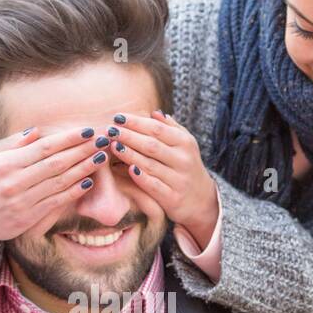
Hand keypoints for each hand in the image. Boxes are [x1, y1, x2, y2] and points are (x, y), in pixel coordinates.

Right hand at [0, 124, 108, 249]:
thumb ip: (13, 143)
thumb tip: (38, 131)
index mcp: (6, 163)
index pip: (44, 147)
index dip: (69, 138)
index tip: (88, 130)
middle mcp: (14, 182)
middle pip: (56, 163)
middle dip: (83, 150)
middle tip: (104, 140)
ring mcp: (22, 202)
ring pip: (59, 182)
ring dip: (84, 168)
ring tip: (101, 157)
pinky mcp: (27, 219)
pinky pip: (55, 202)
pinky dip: (73, 191)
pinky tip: (88, 181)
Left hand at [108, 111, 218, 250]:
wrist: (202, 200)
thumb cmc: (186, 166)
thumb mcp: (185, 145)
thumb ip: (171, 128)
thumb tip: (154, 113)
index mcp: (185, 143)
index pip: (157, 129)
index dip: (136, 122)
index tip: (118, 117)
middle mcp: (183, 160)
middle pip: (151, 145)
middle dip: (128, 136)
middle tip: (109, 130)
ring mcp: (178, 180)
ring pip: (150, 165)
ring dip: (129, 155)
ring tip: (112, 145)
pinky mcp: (172, 198)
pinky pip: (154, 187)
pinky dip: (141, 178)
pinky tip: (127, 169)